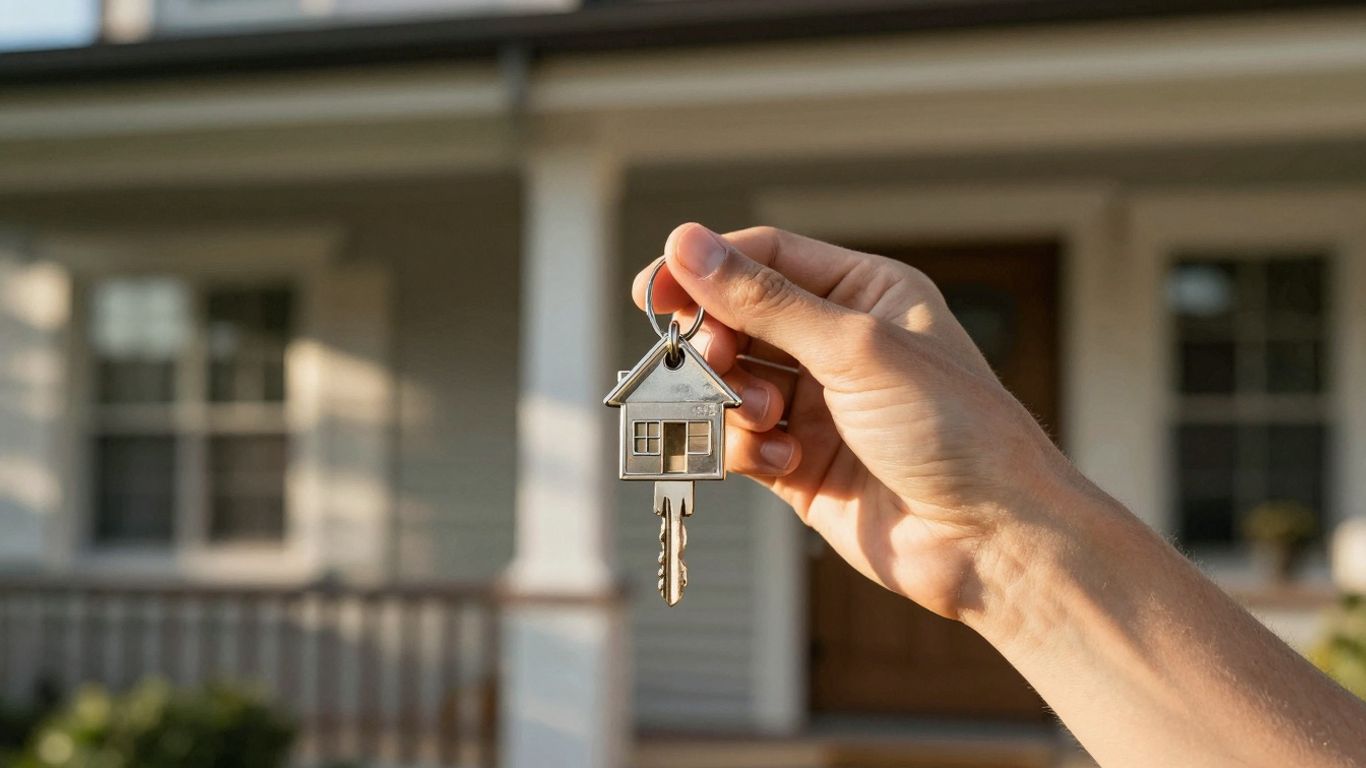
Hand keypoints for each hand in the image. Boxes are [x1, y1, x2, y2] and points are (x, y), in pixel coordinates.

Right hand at [633, 223, 1081, 620]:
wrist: (992, 540)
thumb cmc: (955, 429)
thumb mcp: (854, 348)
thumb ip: (765, 300)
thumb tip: (690, 246)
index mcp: (864, 292)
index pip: (764, 258)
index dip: (705, 268)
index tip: (653, 289)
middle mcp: (837, 344)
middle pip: (737, 320)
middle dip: (717, 343)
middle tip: (713, 362)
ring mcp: (818, 406)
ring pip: (731, 383)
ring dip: (733, 400)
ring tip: (767, 420)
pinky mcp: (801, 464)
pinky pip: (741, 441)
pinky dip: (748, 449)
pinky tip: (785, 461)